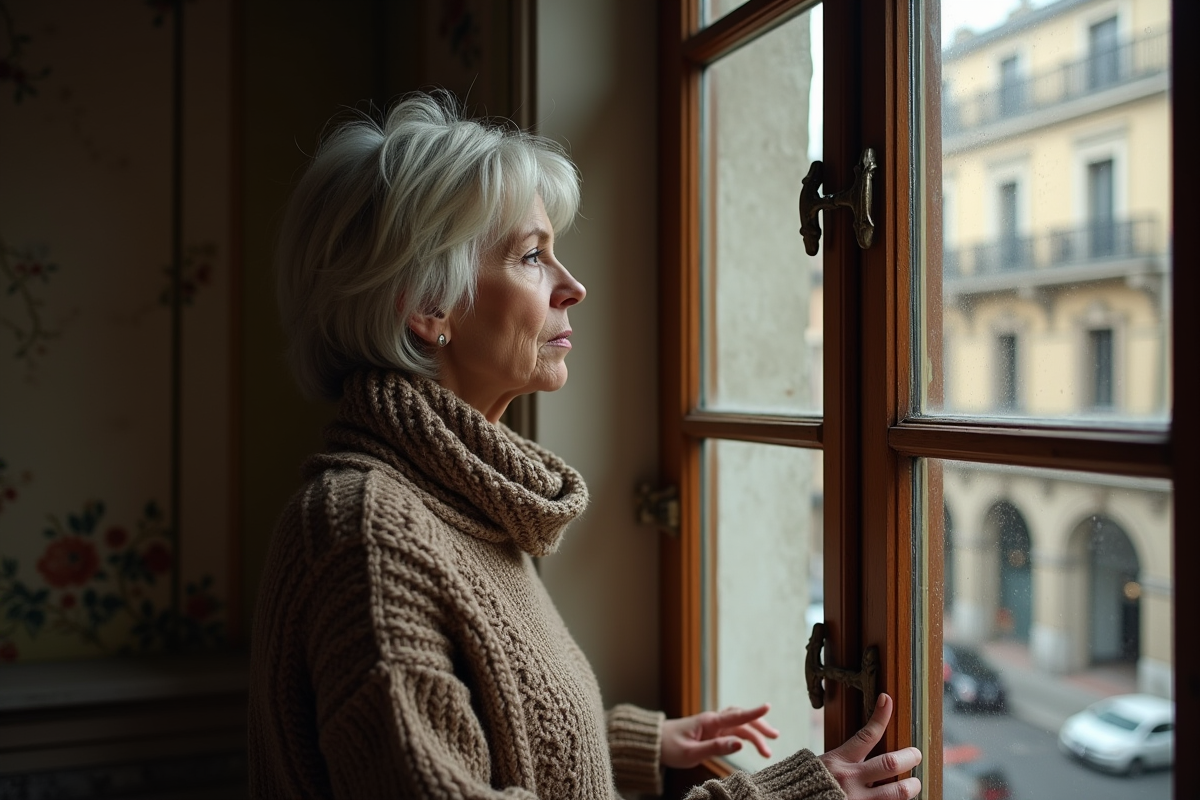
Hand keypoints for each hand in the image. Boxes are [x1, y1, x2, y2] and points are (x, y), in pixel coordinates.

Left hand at [660, 704, 779, 768]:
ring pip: (739, 726)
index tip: (767, 706)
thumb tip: (740, 744)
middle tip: (775, 737)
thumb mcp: (691, 753)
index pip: (735, 716)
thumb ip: (715, 748)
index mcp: (708, 722)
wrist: (654, 743)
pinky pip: (733, 731)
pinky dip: (745, 736)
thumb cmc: (669, 747)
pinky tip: (753, 744)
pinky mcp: (711, 732)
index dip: (752, 712)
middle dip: (759, 726)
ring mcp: (713, 726)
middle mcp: (713, 721)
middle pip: (741, 719)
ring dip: (754, 734)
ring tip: (768, 749)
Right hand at [819, 694, 921, 799]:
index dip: (880, 717)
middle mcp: (850, 780)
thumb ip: (842, 760)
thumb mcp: (820, 766)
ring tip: (914, 783)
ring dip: (911, 786)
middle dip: (910, 757)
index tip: (887, 700)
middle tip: (916, 754)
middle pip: (890, 763)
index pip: (866, 735)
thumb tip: (863, 747)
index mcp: (839, 762)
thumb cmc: (807, 784)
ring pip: (897, 792)